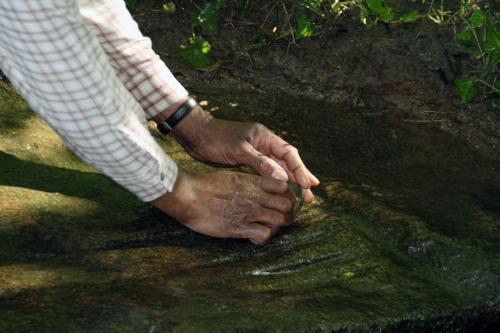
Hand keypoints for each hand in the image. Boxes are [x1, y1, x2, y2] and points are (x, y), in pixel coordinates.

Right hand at [151, 170, 294, 244]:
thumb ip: (247, 183)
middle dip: (287, 213)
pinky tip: (254, 237)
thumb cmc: (205, 185)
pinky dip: (262, 239)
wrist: (189, 196)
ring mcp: (250, 213)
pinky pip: (263, 236)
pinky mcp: (241, 228)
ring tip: (266, 228)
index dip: (287, 195)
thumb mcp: (231, 177)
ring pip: (279, 221)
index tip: (282, 200)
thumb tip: (255, 187)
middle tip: (280, 218)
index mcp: (253, 182)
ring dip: (276, 227)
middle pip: (287, 206)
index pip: (284, 187)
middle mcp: (256, 197)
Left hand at [171, 106, 319, 202]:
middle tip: (311, 196)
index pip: (289, 154)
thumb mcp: (239, 150)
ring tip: (304, 196)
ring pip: (280, 169)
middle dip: (300, 178)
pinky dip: (276, 183)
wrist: (196, 136)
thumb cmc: (216, 139)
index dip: (300, 169)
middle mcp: (264, 144)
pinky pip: (268, 173)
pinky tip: (281, 192)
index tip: (307, 185)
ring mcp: (257, 153)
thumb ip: (261, 162)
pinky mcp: (249, 161)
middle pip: (288, 162)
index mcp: (265, 137)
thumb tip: (282, 177)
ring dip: (291, 182)